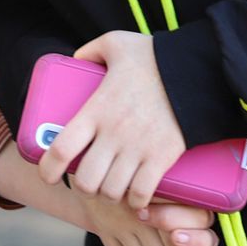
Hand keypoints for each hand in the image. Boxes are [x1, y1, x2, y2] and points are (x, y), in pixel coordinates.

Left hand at [38, 30, 187, 210]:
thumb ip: (91, 50)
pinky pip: (142, 194)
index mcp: (97, 109)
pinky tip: (134, 198)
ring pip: (112, 192)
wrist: (198, 71)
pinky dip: (136, 202)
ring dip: (109, 196)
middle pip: (87, 180)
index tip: (48, 176)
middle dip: (84, 187)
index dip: (48, 168)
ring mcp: (138, 148)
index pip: (62, 148)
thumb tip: (75, 59)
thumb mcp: (116, 43)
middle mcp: (114, 133)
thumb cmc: (155, 57)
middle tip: (89, 181)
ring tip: (111, 189)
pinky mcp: (162, 158)